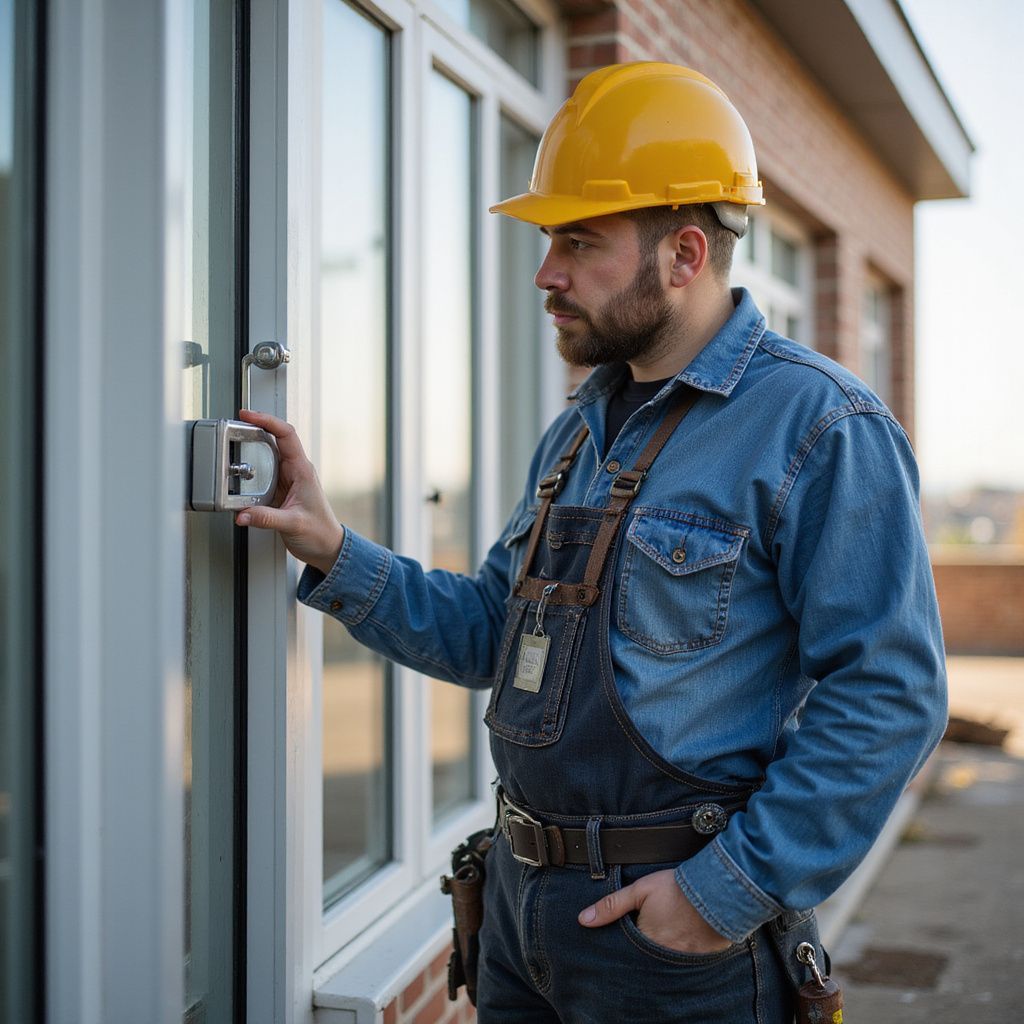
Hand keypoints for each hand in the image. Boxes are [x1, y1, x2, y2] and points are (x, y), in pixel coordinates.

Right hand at [233, 409, 344, 574]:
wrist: (326, 547)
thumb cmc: (320, 533)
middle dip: (254, 429)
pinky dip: (249, 471)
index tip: (248, 416)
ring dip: (250, 450)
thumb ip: (266, 518)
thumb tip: (242, 514)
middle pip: (274, 440)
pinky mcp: (280, 491)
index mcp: (302, 471)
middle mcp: (295, 471)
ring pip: (266, 456)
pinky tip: (238, 476)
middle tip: (234, 428)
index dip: (267, 421)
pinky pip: (262, 474)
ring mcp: (287, 480)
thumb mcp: (293, 524)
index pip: (286, 435)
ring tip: (232, 446)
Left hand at [578, 869, 732, 954]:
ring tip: (669, 932)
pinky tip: (686, 937)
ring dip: (665, 948)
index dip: (630, 937)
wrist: (717, 891)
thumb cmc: (676, 888)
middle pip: (647, 955)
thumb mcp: (640, 891)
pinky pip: (687, 960)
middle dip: (647, 947)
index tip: (635, 927)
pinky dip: (684, 951)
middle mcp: (662, 954)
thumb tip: (583, 919)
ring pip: (666, 958)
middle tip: (655, 929)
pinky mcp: (701, 958)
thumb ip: (612, 905)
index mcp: (645, 939)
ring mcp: (683, 958)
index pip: (630, 947)